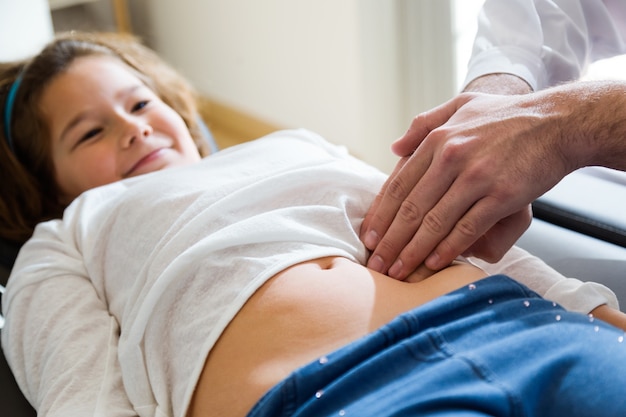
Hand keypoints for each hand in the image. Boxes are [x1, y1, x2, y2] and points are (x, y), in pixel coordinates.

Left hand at [361, 91, 571, 279]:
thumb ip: (424, 124)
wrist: (557, 122)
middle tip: (377, 263)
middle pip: (412, 208)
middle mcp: (451, 157)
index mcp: (437, 139)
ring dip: (413, 252)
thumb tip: (393, 148)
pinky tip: (434, 264)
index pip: (399, 185)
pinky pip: (467, 228)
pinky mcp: (502, 195)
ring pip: (435, 222)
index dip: (381, 215)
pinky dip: (448, 249)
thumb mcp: (461, 106)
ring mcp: (477, 177)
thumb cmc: (506, 116)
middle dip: (390, 241)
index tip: (368, 237)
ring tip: (398, 271)